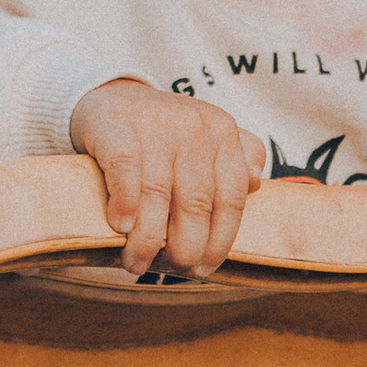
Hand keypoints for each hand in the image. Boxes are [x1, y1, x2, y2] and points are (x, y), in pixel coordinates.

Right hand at [69, 79, 265, 275]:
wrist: (110, 96)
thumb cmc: (163, 134)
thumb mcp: (207, 140)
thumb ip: (237, 160)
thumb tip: (256, 184)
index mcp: (223, 134)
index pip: (231, 199)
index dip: (219, 242)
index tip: (204, 269)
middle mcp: (194, 127)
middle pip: (196, 205)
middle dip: (183, 249)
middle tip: (169, 270)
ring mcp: (156, 126)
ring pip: (157, 196)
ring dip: (146, 240)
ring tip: (135, 263)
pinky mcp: (117, 127)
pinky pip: (125, 173)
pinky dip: (125, 206)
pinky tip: (121, 228)